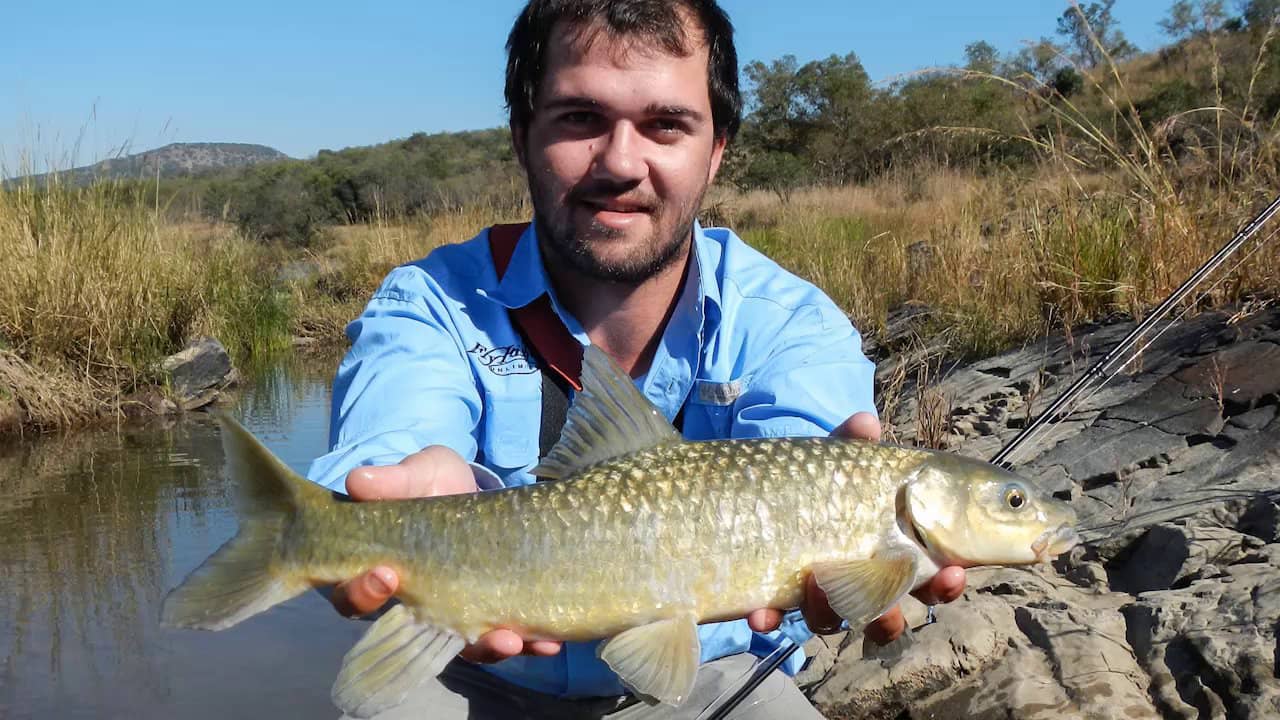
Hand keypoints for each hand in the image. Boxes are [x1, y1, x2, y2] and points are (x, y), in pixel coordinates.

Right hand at [327, 446, 562, 662]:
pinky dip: (529, 645)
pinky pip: (506, 639)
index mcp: (379, 570)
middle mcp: (413, 603)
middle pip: (410, 634)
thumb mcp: (418, 473)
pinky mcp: (492, 614)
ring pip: (462, 646)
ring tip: (512, 641)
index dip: (362, 592)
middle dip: (433, 634)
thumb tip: (358, 481)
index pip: (355, 595)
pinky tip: (550, 643)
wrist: (478, 490)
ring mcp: (455, 613)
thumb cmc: (434, 484)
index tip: (385, 573)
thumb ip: (393, 479)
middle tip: (460, 624)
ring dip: (487, 648)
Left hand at [743, 412, 967, 643]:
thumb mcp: (836, 459)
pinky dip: (768, 618)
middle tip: (888, 609)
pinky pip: (775, 618)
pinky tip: (760, 613)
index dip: (946, 584)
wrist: (762, 491)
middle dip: (891, 617)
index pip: (931, 579)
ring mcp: (817, 594)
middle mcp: (859, 582)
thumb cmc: (820, 478)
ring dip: (830, 612)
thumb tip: (865, 422)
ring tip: (819, 586)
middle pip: (888, 616)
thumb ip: (852, 444)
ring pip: (834, 620)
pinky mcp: (776, 598)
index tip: (953, 572)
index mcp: (892, 553)